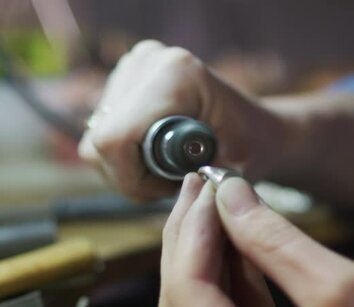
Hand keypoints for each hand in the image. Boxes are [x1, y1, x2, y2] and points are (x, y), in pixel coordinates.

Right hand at [78, 40, 288, 200]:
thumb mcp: (233, 174)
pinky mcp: (123, 75)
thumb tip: (172, 198)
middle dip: (129, 175)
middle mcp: (148, 61)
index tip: (168, 188)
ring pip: (95, 140)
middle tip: (169, 182)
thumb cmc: (252, 149)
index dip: (132, 178)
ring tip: (165, 168)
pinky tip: (153, 154)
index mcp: (176, 75)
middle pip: (99, 141)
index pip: (115, 139)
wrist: (257, 126)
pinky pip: (100, 131)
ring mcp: (132, 65)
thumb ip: (200, 186)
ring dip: (125, 167)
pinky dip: (123, 154)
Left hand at [159, 174, 353, 306]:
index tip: (203, 184)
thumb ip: (275, 240)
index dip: (192, 230)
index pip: (188, 292)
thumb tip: (229, 194)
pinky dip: (231, 274)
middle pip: (186, 299)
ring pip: (204, 305)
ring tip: (216, 203)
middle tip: (200, 186)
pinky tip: (236, 237)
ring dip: (209, 251)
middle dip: (193, 236)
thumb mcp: (344, 291)